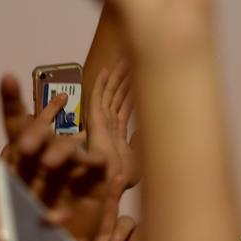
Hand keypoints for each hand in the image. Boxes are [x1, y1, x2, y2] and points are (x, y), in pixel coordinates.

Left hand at [0, 75, 109, 240]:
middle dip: (36, 133)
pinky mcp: (96, 183)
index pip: (15, 124)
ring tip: (49, 165)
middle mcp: (48, 157)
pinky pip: (95, 167)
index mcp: (22, 159)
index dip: (11, 100)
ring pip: (69, 147)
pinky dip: (87, 172)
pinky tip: (81, 180)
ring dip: (60, 152)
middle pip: (44, 133)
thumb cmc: (26, 231)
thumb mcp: (4, 207)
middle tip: (25, 146)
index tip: (7, 78)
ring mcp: (74, 168)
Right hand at [85, 62, 139, 187]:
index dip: (133, 89)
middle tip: (135, 59)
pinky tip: (105, 71)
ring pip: (110, 93)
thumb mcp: (141, 156)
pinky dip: (100, 84)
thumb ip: (141, 140)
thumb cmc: (124, 175)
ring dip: (117, 76)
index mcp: (118, 131)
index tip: (141, 75)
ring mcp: (101, 121)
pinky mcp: (94, 121)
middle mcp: (109, 123)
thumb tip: (147, 126)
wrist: (112, 181)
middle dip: (127, 78)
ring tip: (125, 59)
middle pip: (119, 95)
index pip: (126, 105)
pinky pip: (96, 98)